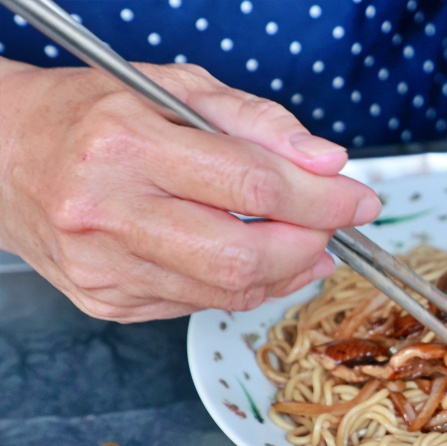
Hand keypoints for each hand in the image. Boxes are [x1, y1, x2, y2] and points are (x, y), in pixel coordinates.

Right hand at [0, 58, 380, 321]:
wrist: (1, 155)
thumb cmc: (91, 113)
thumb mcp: (174, 88)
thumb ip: (257, 121)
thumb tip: (326, 161)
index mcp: (124, 146)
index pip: (252, 186)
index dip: (322, 200)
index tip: (359, 199)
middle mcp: (107, 213)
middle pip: (243, 255)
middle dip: (310, 244)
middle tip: (334, 225)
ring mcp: (103, 267)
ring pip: (227, 291)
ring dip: (287, 271)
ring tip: (306, 243)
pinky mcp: (106, 300)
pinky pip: (200, 304)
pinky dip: (244, 285)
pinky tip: (255, 260)